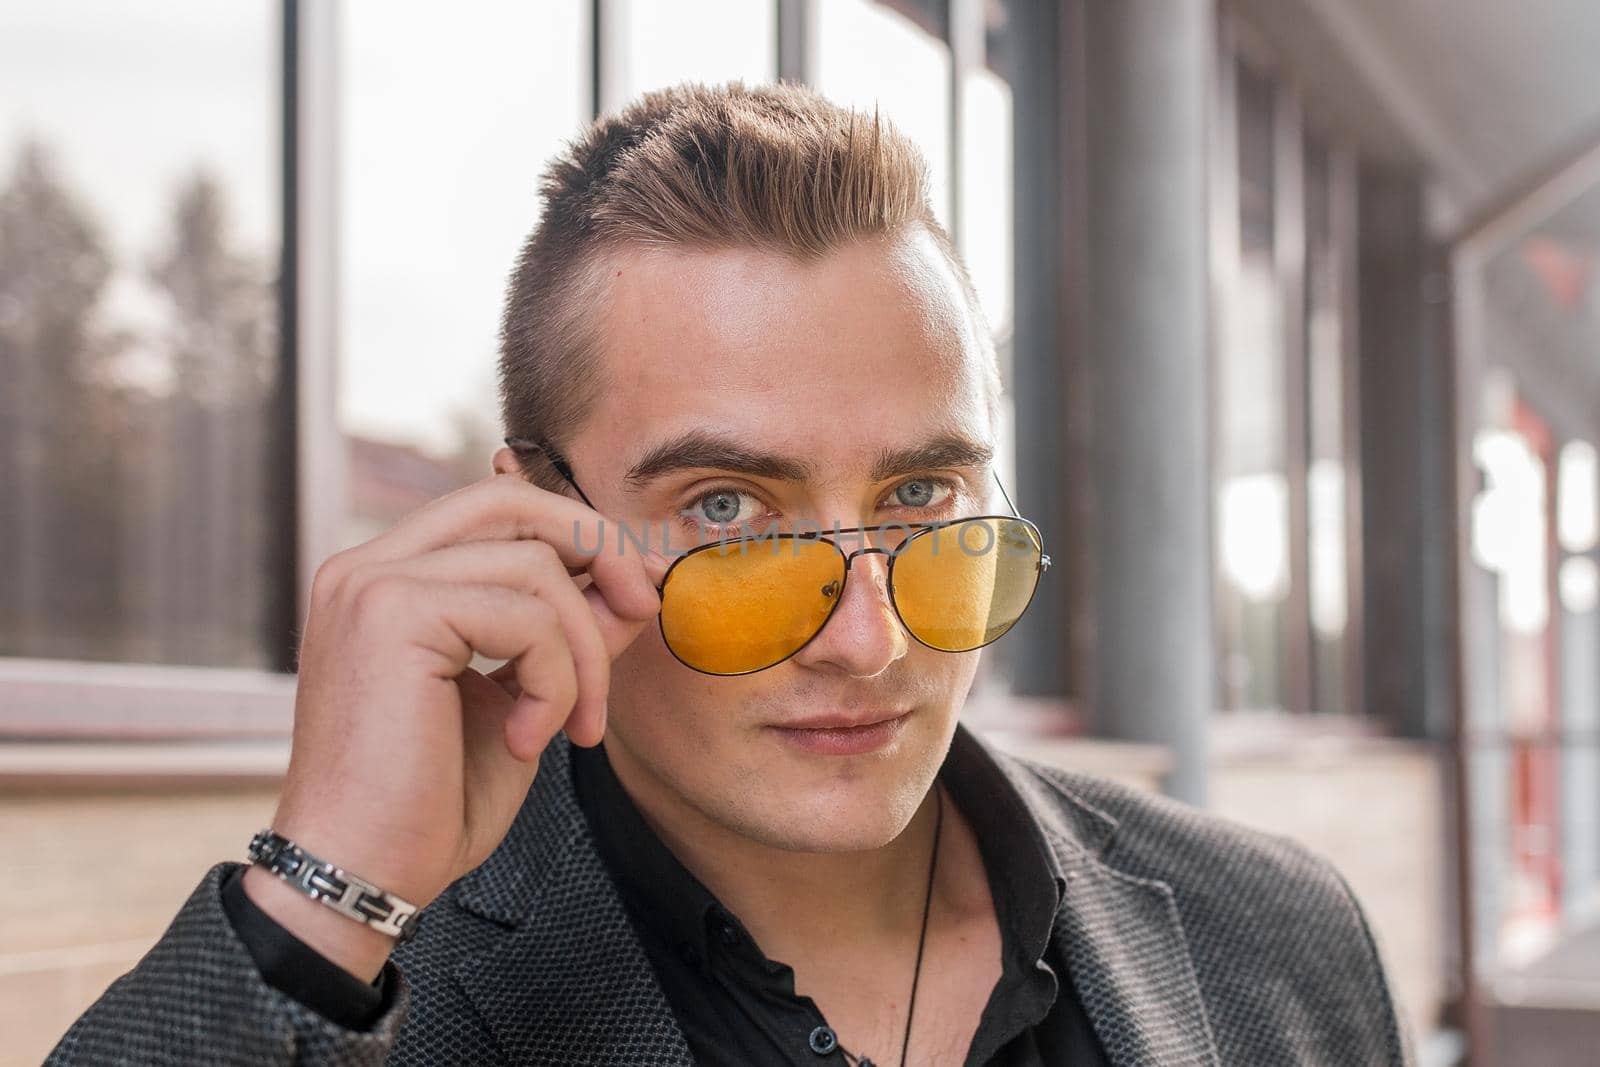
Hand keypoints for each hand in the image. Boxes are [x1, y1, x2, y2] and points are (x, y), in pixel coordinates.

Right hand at [242, 472, 667, 980]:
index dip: (579, 536)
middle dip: (597, 547)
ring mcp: (372, 583)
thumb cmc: (429, 804)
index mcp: (388, 581)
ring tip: (574, 728)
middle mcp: (368, 566)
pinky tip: (528, 742)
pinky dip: (555, 682)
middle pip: (512, 502)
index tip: (634, 593)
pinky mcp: (390, 613)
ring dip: (583, 654)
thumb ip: (566, 634)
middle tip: (641, 610)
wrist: (361, 877)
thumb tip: (632, 583)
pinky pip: (526, 616)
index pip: (498, 510)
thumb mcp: (522, 701)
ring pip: (535, 567)